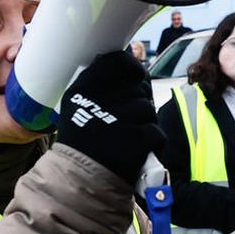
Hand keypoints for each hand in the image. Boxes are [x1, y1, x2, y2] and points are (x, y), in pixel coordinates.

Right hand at [55, 51, 162, 184]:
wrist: (80, 182)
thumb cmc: (83, 141)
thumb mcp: (78, 104)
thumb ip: (101, 78)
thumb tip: (132, 51)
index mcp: (82, 90)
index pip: (117, 61)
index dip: (132, 66)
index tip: (134, 75)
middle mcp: (97, 102)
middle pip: (138, 87)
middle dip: (139, 102)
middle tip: (127, 119)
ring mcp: (116, 122)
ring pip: (149, 109)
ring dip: (146, 123)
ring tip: (130, 136)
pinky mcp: (134, 142)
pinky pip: (156, 131)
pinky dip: (153, 142)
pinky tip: (140, 149)